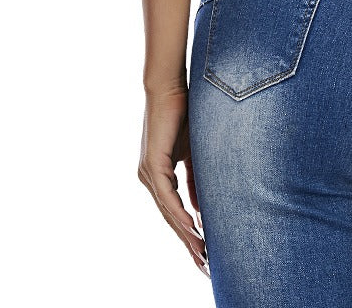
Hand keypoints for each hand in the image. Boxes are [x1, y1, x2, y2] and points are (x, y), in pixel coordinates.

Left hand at [138, 87, 208, 277]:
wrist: (169, 87)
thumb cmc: (182, 113)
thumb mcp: (193, 152)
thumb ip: (195, 178)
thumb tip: (202, 207)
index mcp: (158, 175)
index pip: (173, 211)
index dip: (188, 232)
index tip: (203, 252)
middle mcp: (149, 177)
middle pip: (170, 218)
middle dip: (188, 242)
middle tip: (203, 264)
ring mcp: (149, 172)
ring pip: (167, 211)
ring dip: (185, 233)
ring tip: (201, 252)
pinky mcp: (153, 164)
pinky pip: (166, 196)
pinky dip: (179, 213)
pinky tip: (192, 227)